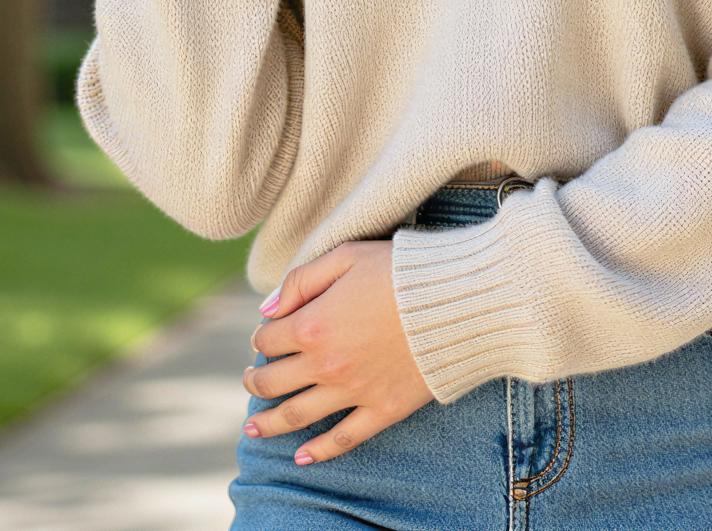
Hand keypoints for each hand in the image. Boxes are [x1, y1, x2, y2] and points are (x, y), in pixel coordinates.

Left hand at [244, 241, 432, 466]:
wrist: (459, 300)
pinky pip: (343, 439)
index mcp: (313, 324)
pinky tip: (301, 457)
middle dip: (255, 381)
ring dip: (268, 424)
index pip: (268, 339)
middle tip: (251, 380)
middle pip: (272, 382)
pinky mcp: (383, 410)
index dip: (262, 336)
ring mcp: (353, 392)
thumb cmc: (403, 270)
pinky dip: (318, 452)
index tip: (267, 335)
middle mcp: (326, 364)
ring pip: (296, 416)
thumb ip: (302, 280)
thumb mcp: (348, 255)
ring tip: (253, 429)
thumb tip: (267, 309)